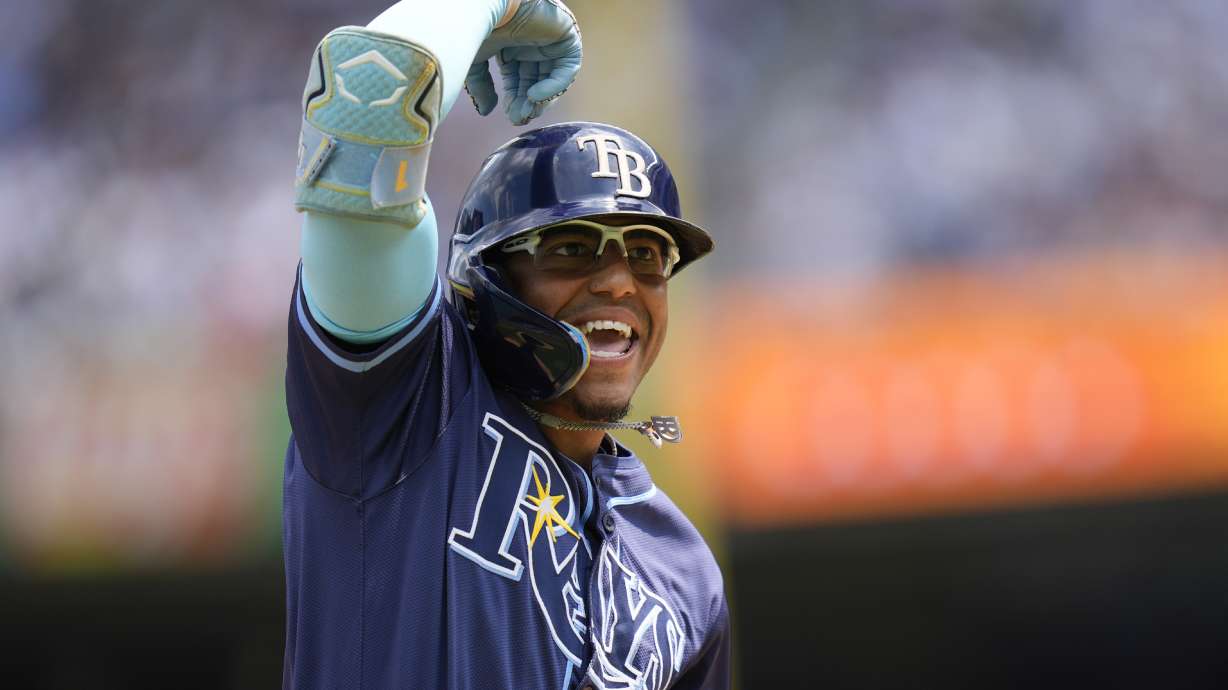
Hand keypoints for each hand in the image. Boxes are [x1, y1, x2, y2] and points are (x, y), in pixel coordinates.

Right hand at [465, 0, 581, 125]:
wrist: (486, 5)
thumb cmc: (476, 26)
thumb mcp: (474, 62)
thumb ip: (481, 86)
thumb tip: (486, 112)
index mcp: (510, 46)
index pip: (518, 80)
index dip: (515, 99)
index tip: (512, 117)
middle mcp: (531, 42)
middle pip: (535, 80)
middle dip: (527, 102)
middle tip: (520, 118)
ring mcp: (550, 38)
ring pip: (553, 77)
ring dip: (542, 98)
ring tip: (528, 111)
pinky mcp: (565, 34)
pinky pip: (568, 66)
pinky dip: (555, 85)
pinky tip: (535, 95)